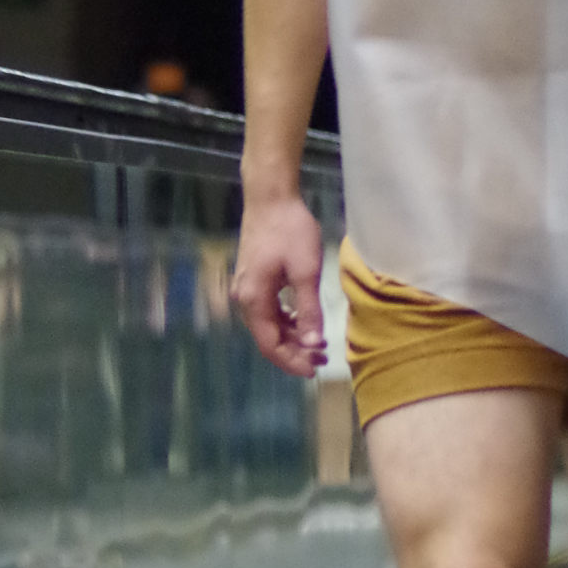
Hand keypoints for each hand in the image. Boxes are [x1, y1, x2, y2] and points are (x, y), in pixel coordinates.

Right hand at [230, 195, 327, 376]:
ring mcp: (247, 288)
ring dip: (292, 336)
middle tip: (323, 358)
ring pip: (269, 324)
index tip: (314, 370)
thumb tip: (313, 344)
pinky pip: (269, 309)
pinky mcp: (254, 278)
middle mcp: (245, 298)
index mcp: (254, 300)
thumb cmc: (290, 231)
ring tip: (318, 343)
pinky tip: (304, 322)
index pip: (270, 345)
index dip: (291, 361)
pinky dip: (287, 320)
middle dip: (294, 351)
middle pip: (267, 337)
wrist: (271, 197)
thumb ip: (308, 310)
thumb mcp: (306, 272)